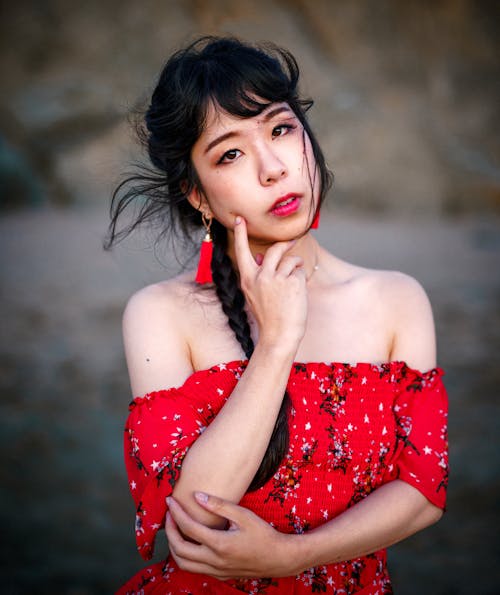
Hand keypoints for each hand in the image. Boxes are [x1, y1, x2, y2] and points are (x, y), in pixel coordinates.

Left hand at [165, 492, 298, 579]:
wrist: (279, 558)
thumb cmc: (263, 534)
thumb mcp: (243, 515)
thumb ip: (219, 505)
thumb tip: (197, 496)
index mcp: (219, 544)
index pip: (189, 528)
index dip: (176, 513)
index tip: (170, 501)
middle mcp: (214, 561)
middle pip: (179, 549)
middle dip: (170, 530)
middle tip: (169, 514)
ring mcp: (216, 570)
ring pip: (183, 564)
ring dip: (174, 546)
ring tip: (175, 529)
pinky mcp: (219, 574)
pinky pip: (194, 568)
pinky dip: (185, 556)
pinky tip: (189, 542)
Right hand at [233, 216, 307, 347]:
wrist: (279, 335)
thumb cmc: (269, 317)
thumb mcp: (255, 295)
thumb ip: (258, 275)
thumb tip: (262, 257)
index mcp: (247, 279)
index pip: (242, 251)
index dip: (241, 234)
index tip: (239, 219)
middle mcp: (260, 276)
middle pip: (275, 249)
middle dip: (286, 243)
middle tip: (293, 241)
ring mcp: (276, 278)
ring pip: (290, 260)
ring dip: (296, 265)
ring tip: (296, 279)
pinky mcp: (292, 282)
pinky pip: (299, 271)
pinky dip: (301, 278)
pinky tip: (297, 293)